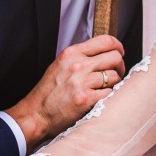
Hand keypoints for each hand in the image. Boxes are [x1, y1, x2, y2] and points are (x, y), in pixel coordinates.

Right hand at [5, 35, 125, 150]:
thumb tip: (104, 54)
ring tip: (105, 88)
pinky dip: (109, 96)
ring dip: (114, 83)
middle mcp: (77, 65)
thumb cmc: (49, 92)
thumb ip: (81, 57)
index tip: (120, 52)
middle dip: (120, 66)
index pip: (105, 41)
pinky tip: (100, 98)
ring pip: (115, 76)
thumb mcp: (61, 65)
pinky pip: (110, 93)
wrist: (36, 114)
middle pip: (115, 57)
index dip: (118, 46)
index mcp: (72, 54)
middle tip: (116, 73)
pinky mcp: (86, 99)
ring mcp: (82, 82)